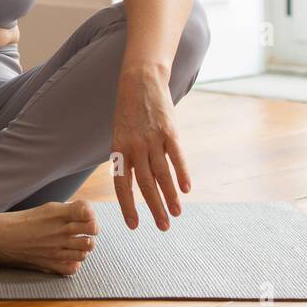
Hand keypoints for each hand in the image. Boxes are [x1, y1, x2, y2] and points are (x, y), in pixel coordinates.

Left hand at [110, 66, 191, 230]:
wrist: (140, 79)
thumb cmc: (129, 110)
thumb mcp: (120, 133)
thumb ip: (126, 157)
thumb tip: (132, 183)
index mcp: (119, 149)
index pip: (122, 184)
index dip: (128, 206)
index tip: (134, 225)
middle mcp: (135, 146)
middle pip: (145, 184)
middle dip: (154, 208)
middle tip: (163, 227)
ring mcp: (153, 138)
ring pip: (162, 174)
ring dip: (170, 196)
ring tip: (176, 213)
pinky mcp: (169, 130)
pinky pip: (176, 156)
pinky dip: (182, 173)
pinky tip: (187, 189)